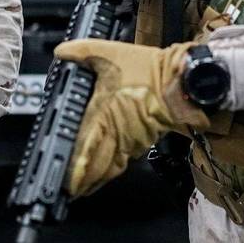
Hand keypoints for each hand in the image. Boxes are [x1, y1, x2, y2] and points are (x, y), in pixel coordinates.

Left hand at [54, 39, 208, 196]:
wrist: (181, 80)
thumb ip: (81, 51)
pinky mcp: (141, 139)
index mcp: (104, 113)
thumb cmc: (148, 69)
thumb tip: (61, 52)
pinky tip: (104, 173)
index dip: (73, 166)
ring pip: (110, 167)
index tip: (63, 178)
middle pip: (96, 165)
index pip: (84, 147)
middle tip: (68, 191)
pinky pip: (122, 160)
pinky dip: (111, 170)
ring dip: (95, 179)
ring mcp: (130, 139)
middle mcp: (116, 132)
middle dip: (81, 181)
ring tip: (82, 189)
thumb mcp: (110, 52)